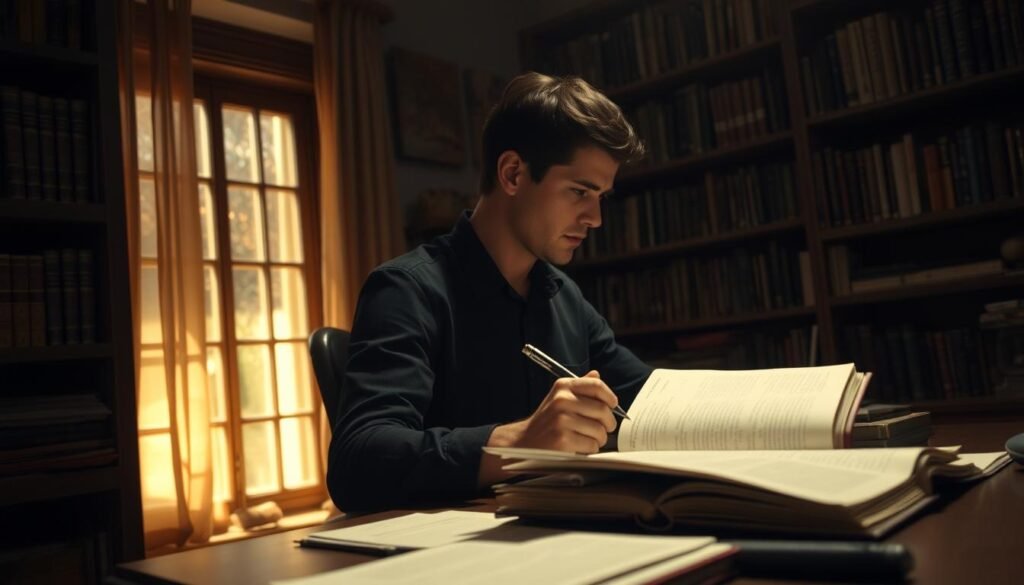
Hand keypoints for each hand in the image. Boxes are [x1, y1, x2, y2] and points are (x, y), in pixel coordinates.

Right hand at [479, 371, 618, 485]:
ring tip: (589, 439)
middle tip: (604, 428)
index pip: (596, 385)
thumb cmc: (547, 421)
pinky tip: (580, 446)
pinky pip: (592, 445)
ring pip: (599, 430)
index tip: (613, 405)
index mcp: (563, 387)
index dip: (610, 396)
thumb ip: (579, 387)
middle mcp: (562, 400)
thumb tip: (596, 375)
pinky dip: (590, 449)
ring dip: (599, 439)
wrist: (524, 441)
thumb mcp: (559, 397)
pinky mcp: (562, 439)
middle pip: (602, 410)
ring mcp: (562, 420)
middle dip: (608, 423)